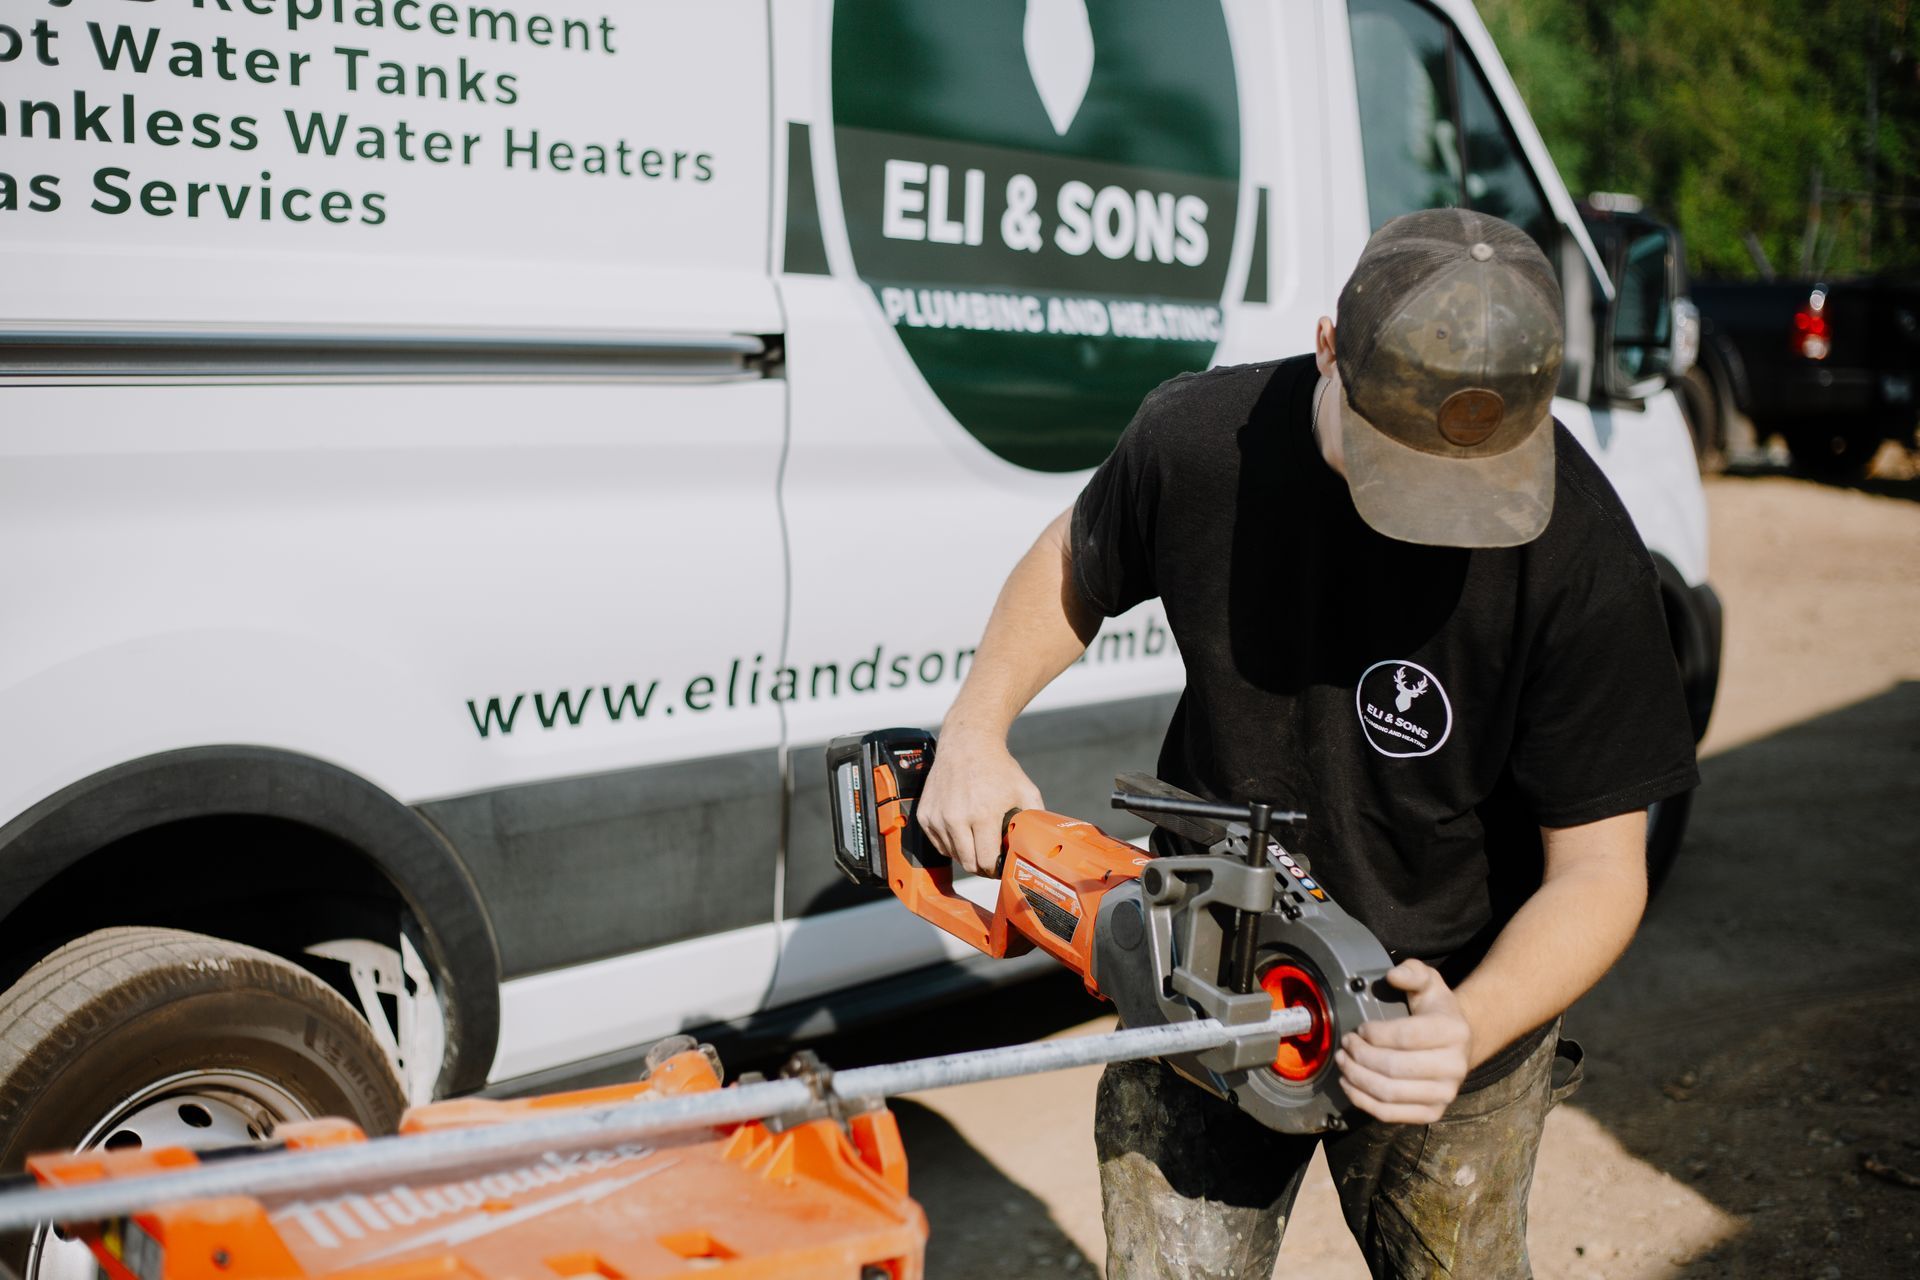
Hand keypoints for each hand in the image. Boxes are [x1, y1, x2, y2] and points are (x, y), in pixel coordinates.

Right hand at [918, 731, 1042, 875]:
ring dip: (966, 854)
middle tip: (992, 860)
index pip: (987, 862)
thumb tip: (1040, 845)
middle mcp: (956, 818)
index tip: (1002, 865)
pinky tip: (964, 831)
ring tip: (979, 840)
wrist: (967, 743)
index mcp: (982, 814)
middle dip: (983, 867)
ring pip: (952, 856)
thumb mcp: (1026, 790)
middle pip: (968, 864)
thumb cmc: (998, 768)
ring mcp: (937, 817)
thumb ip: (1035, 819)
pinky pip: (939, 844)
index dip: (997, 869)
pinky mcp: (924, 815)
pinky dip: (951, 844)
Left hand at [1334, 959, 1471, 1124]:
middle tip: (1345, 1045)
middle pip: (1394, 1068)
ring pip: (1389, 1093)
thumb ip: (1412, 972)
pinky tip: (1349, 1085)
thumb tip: (1394, 975)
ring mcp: (1446, 1094)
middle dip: (1360, 1056)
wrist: (1457, 1044)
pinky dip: (1363, 1101)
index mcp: (1455, 1031)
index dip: (1375, 1033)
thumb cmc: (1435, 1011)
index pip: (1405, 1036)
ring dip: (1357, 1078)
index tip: (1360, 1028)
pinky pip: (1391, 1114)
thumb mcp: (1429, 983)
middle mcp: (1456, 1066)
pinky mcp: (1433, 1113)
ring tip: (1343, 1062)